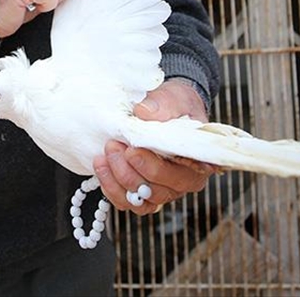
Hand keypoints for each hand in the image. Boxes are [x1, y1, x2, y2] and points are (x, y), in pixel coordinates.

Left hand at [92, 78, 220, 214]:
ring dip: (117, 179)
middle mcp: (182, 183)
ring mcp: (161, 191)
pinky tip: (102, 165)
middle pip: (156, 192)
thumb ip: (162, 105)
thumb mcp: (173, 98)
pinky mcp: (142, 194)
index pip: (178, 177)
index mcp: (198, 164)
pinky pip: (125, 202)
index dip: (152, 168)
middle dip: (129, 171)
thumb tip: (143, 112)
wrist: (166, 109)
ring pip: (138, 202)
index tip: (131, 150)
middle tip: (113, 146)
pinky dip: (110, 186)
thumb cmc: (176, 106)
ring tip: (106, 154)